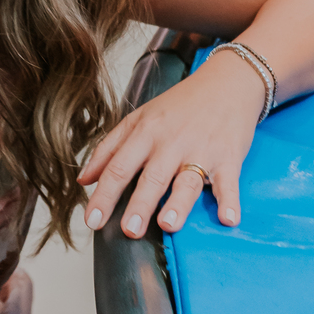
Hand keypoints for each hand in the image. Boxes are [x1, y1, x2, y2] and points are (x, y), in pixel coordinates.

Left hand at [78, 52, 267, 238]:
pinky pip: (228, 182)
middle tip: (128, 231)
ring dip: (178, 204)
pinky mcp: (229, 157)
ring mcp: (201, 151)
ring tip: (168, 225)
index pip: (119, 167)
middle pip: (152, 177)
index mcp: (145, 133)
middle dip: (139, 205)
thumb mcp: (139, 119)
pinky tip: (228, 218)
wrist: (226, 83)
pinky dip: (229, 200)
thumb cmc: (180, 105)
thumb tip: (84, 179)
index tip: (91, 221)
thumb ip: (109, 148)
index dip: (104, 195)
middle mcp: (171, 143)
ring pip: (187, 180)